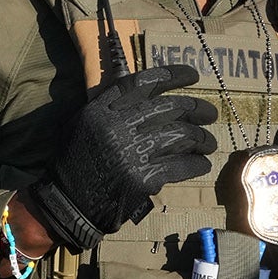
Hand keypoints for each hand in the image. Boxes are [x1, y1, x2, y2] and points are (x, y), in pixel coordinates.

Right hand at [24, 65, 218, 251]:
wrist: (68, 203)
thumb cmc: (76, 162)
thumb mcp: (84, 124)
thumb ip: (111, 106)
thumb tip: (148, 92)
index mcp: (102, 109)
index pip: (144, 82)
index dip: (173, 75)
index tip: (192, 75)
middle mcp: (116, 126)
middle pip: (170, 107)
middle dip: (197, 108)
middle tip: (210, 113)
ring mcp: (130, 153)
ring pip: (180, 135)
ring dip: (202, 138)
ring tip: (209, 142)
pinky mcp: (141, 179)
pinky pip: (180, 165)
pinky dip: (196, 164)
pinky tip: (202, 164)